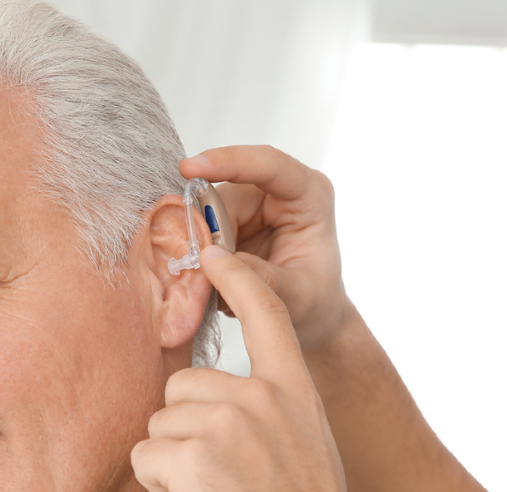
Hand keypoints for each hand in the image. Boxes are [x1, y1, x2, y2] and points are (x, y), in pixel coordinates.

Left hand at [131, 245, 448, 491]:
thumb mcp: (306, 445)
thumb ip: (269, 411)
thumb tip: (217, 404)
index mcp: (294, 387)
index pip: (265, 312)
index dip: (237, 277)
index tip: (215, 252)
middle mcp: (260, 394)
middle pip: (181, 386)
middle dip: (186, 432)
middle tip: (225, 479)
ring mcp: (227, 422)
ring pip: (159, 424)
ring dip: (173, 463)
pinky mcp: (194, 457)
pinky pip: (144, 459)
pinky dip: (160, 489)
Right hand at [180, 147, 349, 353]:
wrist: (311, 314)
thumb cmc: (315, 300)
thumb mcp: (295, 296)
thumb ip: (260, 278)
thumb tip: (215, 258)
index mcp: (310, 196)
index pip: (269, 165)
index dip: (229, 162)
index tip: (191, 168)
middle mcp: (281, 190)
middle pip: (228, 194)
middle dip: (210, 230)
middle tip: (205, 271)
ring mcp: (255, 201)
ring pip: (209, 211)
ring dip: (206, 247)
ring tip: (219, 284)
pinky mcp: (235, 215)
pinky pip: (204, 225)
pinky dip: (204, 252)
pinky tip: (216, 276)